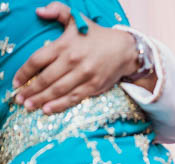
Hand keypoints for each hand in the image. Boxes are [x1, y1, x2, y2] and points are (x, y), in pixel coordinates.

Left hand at [12, 2, 141, 113]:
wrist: (125, 50)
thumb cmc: (97, 35)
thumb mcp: (77, 18)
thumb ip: (57, 10)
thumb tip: (39, 11)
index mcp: (65, 45)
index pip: (38, 60)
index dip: (24, 73)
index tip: (16, 82)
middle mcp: (73, 61)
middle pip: (45, 79)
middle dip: (30, 91)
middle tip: (19, 99)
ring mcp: (84, 75)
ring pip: (58, 90)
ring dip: (41, 100)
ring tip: (29, 106)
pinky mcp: (93, 86)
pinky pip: (73, 98)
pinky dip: (59, 105)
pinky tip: (48, 109)